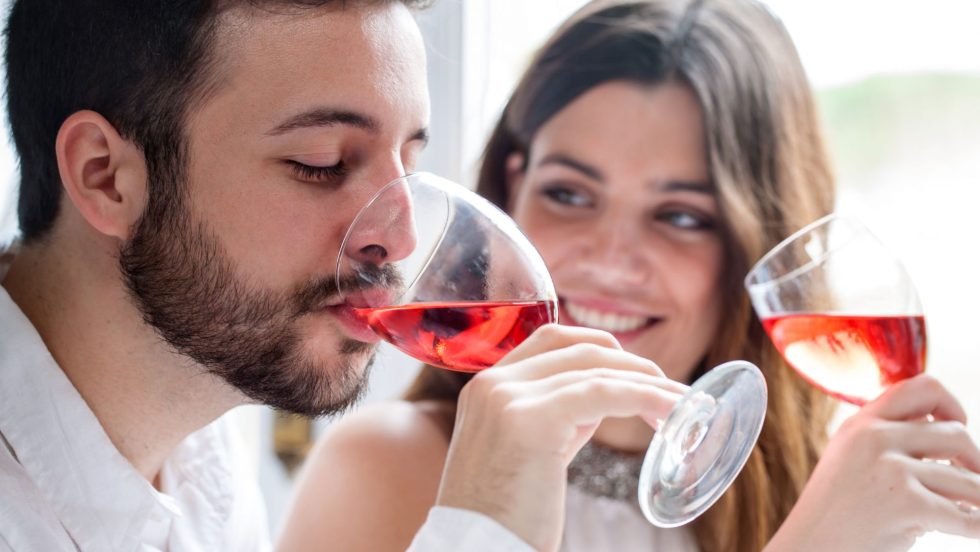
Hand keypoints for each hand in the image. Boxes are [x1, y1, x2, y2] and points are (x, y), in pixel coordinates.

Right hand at [435, 324, 687, 551]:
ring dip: (648, 382)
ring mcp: (508, 398)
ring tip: (681, 406)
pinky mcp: (531, 421)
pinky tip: (671, 411)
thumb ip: (555, 415)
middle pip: (577, 347)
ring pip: (595, 368)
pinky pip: (604, 393)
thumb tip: (603, 396)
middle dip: (631, 364)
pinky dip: (645, 396)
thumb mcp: (527, 451)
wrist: (476, 549)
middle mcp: (492, 383)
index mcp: (485, 387)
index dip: (602, 348)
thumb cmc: (506, 516)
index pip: (551, 339)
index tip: (637, 373)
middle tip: (669, 393)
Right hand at [766, 375, 979, 551]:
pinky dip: (976, 527)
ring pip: (968, 480)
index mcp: (861, 423)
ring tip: (973, 513)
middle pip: (956, 433)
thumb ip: (886, 438)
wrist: (809, 547)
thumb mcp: (850, 458)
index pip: (921, 387)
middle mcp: (874, 437)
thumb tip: (950, 434)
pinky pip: (966, 517)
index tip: (958, 426)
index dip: (952, 404)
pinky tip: (973, 531)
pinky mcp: (905, 502)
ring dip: (979, 500)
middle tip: (973, 482)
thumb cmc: (835, 513)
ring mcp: (890, 469)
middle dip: (976, 461)